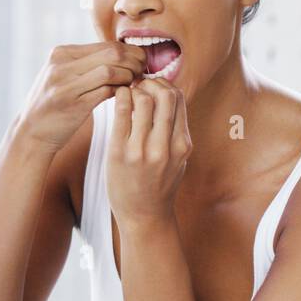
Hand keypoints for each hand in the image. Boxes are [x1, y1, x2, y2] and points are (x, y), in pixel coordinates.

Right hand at [15, 42, 146, 151]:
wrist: (31, 133)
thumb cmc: (54, 104)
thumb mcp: (62, 75)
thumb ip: (86, 63)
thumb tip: (124, 54)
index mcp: (60, 53)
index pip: (107, 44)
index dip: (131, 52)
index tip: (141, 62)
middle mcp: (61, 65)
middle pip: (112, 53)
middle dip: (135, 62)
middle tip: (143, 72)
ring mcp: (65, 84)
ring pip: (111, 70)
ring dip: (129, 77)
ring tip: (135, 84)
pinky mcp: (73, 104)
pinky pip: (106, 92)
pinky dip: (121, 92)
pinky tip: (125, 97)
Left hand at [107, 78, 191, 226]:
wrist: (144, 217)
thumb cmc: (159, 185)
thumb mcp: (178, 160)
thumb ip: (175, 132)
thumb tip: (169, 98)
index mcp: (182, 145)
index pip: (178, 99)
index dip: (165, 84)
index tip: (153, 86)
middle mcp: (165, 146)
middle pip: (164, 95)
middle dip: (150, 83)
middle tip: (139, 85)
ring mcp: (142, 150)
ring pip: (142, 101)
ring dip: (134, 89)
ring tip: (127, 93)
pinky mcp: (119, 154)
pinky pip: (120, 114)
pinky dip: (120, 98)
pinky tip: (117, 99)